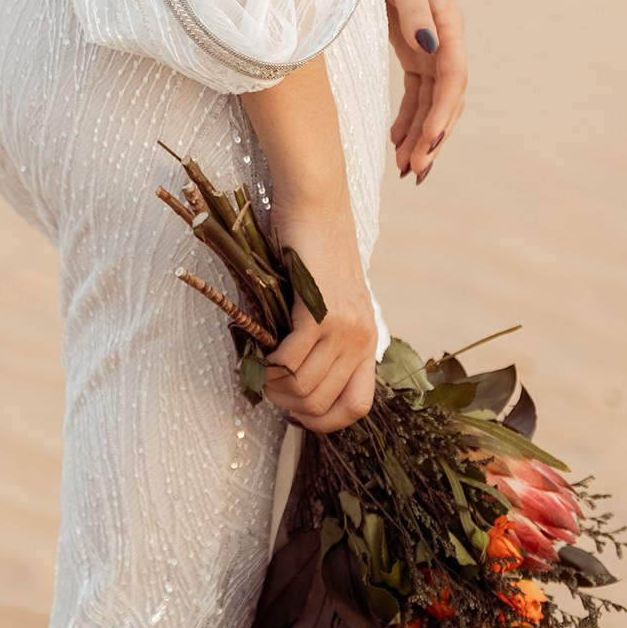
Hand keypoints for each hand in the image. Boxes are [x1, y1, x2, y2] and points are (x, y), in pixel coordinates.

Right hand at [263, 202, 377, 435]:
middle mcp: (362, 339)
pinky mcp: (320, 313)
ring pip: (305, 389)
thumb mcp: (326, 303)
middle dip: (287, 407)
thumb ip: (320, 340)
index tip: (294, 410)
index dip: (323, 421)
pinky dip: (269, 366)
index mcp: (367, 341)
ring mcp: (345, 328)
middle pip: (322, 406)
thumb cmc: (312, 251)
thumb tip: (291, 382)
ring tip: (259, 370)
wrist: (316, 206)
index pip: (357, 408)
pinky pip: (291, 362)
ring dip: (274, 388)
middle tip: (265, 387)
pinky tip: (260, 353)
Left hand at [382, 0, 466, 183]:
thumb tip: (429, 50)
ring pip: (431, 99)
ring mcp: (425, 41)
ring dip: (421, 134)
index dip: (440, 116)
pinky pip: (415, 90)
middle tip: (414, 173)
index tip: (425, 147)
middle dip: (433, 137)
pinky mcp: (406, 43)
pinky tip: (395, 142)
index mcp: (446, 20)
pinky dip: (408, 116)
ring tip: (405, 170)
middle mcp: (441, 36)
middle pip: (446, 98)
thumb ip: (412, 11)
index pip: (451, 80)